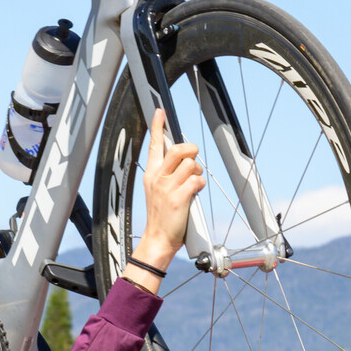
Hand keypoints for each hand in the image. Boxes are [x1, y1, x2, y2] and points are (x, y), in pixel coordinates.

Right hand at [130, 109, 204, 291]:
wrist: (158, 239)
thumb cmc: (162, 216)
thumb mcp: (158, 191)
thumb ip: (169, 174)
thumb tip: (186, 159)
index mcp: (151, 174)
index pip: (154, 145)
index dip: (157, 126)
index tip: (160, 111)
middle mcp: (157, 178)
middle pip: (178, 149)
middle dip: (190, 151)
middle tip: (191, 160)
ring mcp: (166, 188)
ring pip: (190, 164)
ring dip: (196, 173)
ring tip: (191, 184)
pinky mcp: (177, 198)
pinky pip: (197, 181)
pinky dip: (199, 186)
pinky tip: (193, 195)